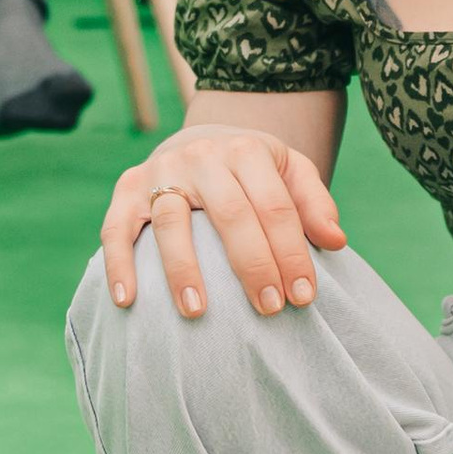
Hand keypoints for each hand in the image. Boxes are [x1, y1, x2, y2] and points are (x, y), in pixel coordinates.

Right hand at [100, 124, 346, 318]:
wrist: (201, 139)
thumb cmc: (254, 171)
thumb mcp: (292, 171)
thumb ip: (314, 203)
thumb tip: (335, 241)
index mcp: (247, 150)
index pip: (274, 206)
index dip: (291, 252)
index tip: (303, 296)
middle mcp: (202, 156)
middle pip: (229, 214)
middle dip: (252, 265)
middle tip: (268, 310)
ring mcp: (161, 171)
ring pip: (171, 221)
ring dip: (184, 269)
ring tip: (198, 313)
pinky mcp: (127, 189)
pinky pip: (117, 227)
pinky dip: (119, 263)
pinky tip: (127, 300)